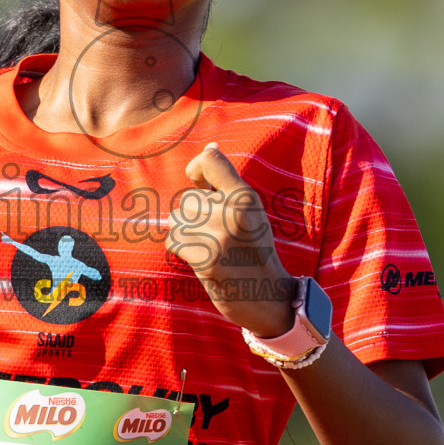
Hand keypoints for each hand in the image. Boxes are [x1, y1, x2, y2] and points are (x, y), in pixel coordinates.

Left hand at [168, 142, 295, 336]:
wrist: (270, 297)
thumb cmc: (254, 251)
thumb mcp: (250, 211)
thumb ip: (226, 183)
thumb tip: (209, 147)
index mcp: (246, 197)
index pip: (209, 161)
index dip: (196, 169)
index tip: (200, 183)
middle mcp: (233, 212)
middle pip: (187, 199)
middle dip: (193, 216)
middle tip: (216, 235)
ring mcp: (220, 236)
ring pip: (176, 221)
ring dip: (186, 236)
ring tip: (210, 248)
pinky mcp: (207, 259)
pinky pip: (173, 242)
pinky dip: (182, 251)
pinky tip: (202, 260)